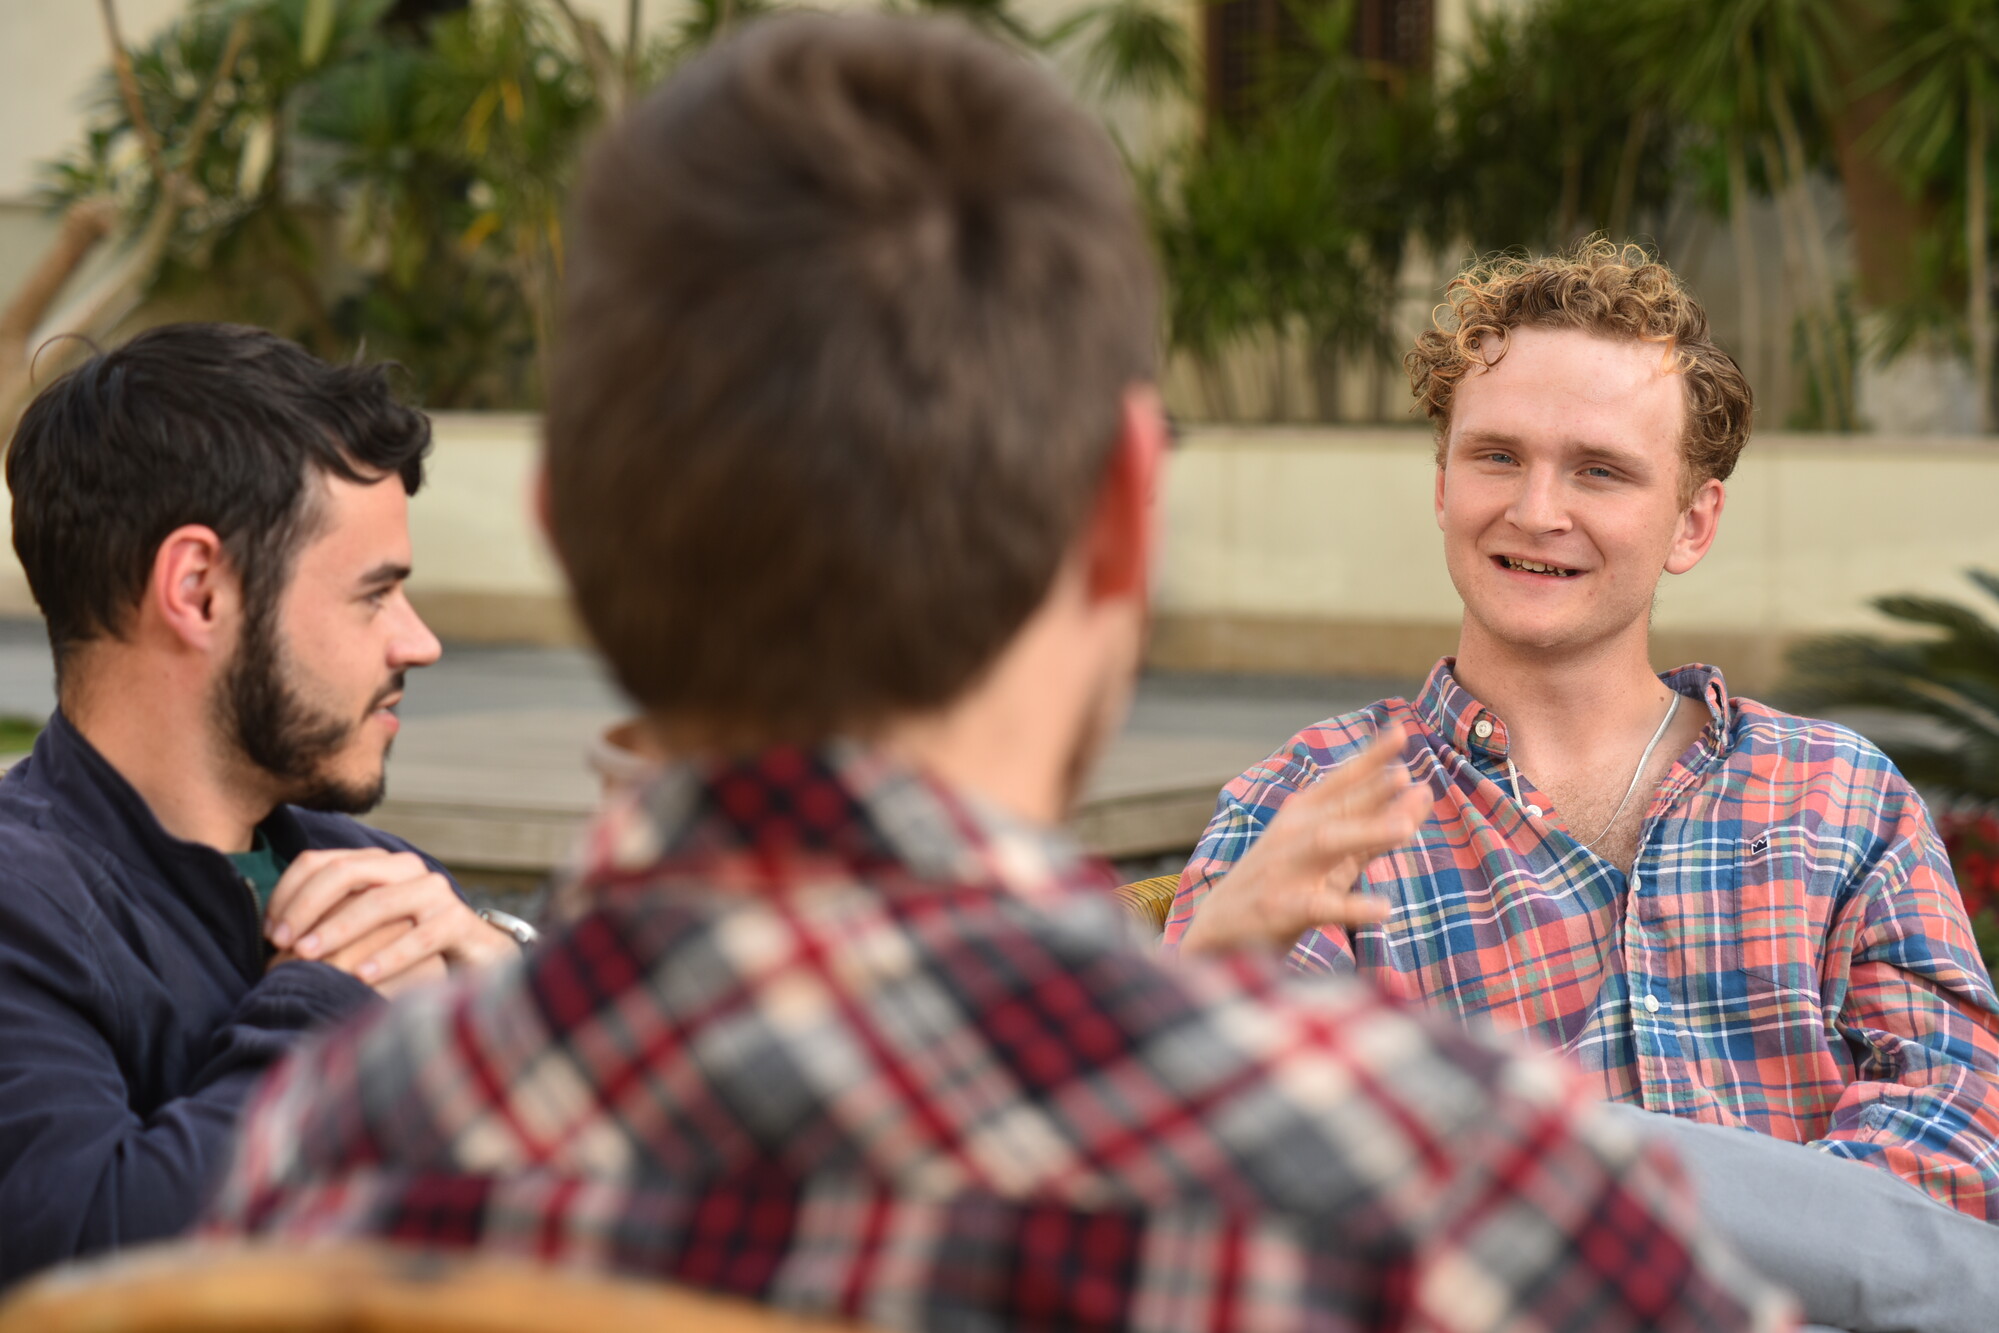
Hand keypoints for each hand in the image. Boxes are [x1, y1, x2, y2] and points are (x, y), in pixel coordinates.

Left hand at [264, 849, 517, 991]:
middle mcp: (406, 870)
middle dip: (307, 907)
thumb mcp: (363, 929)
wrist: (475, 960)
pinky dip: (387, 956)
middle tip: (283, 944)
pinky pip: (419, 937)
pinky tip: (361, 977)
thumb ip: (330, 918)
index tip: (269, 933)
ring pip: (379, 902)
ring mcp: (435, 893)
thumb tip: (273, 930)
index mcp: (377, 864)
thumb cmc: (405, 947)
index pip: (320, 862)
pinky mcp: (460, 922)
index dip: (288, 893)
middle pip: (346, 872)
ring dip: (338, 929)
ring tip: (310, 958)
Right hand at [1180, 724, 1428, 956]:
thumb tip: (1423, 792)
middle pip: (1338, 808)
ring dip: (1366, 833)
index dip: (1369, 757)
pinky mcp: (1283, 909)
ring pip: (1328, 844)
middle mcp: (1293, 834)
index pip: (1340, 781)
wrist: (1222, 927)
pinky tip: (1384, 909)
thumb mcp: (1328, 853)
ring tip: (1405, 828)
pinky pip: (1320, 906)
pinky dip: (1352, 906)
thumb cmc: (1285, 882)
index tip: (1400, 732)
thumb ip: (1374, 828)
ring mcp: (1286, 870)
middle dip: (1371, 791)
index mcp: (1303, 814)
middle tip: (1404, 776)